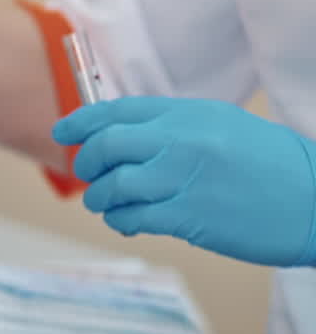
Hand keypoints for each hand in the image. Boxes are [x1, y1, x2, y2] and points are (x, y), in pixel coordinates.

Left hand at [52, 96, 315, 265]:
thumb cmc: (271, 168)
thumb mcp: (223, 128)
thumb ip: (174, 129)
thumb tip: (123, 136)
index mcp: (190, 114)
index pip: (118, 111)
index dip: (82, 123)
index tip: (62, 132)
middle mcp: (183, 140)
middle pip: (107, 145)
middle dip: (88, 164)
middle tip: (90, 176)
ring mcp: (184, 178)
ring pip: (113, 185)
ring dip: (101, 199)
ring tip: (109, 204)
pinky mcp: (187, 216)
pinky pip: (132, 217)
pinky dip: (121, 221)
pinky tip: (129, 222)